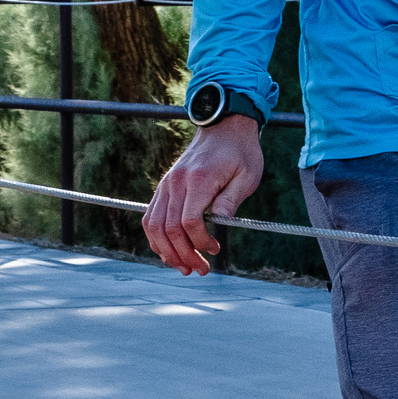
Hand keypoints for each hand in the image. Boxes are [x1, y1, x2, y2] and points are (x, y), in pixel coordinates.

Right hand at [144, 117, 265, 274]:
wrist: (224, 128)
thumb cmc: (240, 153)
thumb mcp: (247, 176)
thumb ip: (231, 200)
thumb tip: (220, 224)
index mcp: (199, 179)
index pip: (189, 221)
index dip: (200, 242)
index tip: (215, 250)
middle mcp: (176, 182)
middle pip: (169, 229)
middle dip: (183, 255)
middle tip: (201, 270)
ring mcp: (166, 184)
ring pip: (154, 226)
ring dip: (166, 252)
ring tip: (184, 267)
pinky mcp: (163, 187)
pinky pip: (151, 217)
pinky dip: (157, 238)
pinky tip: (170, 252)